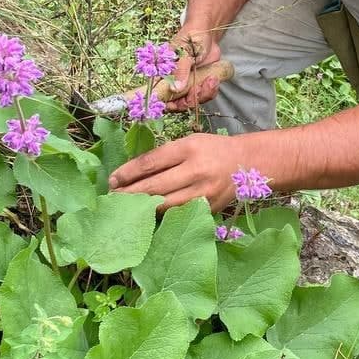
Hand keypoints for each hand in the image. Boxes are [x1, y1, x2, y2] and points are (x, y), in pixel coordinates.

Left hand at [109, 132, 245, 211]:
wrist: (246, 163)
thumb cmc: (211, 150)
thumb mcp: (189, 142)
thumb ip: (164, 155)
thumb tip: (132, 173)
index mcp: (188, 148)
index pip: (151, 162)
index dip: (128, 172)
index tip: (112, 180)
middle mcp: (196, 171)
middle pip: (155, 186)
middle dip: (130, 193)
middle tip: (112, 197)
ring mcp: (204, 193)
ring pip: (166, 205)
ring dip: (143, 208)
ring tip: (125, 208)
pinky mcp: (209, 209)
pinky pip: (180, 214)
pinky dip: (162, 215)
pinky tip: (148, 216)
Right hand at [164, 26, 222, 111]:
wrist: (207, 33)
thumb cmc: (192, 37)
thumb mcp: (185, 52)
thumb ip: (180, 70)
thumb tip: (175, 88)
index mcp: (163, 74)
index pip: (159, 95)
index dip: (166, 104)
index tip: (177, 103)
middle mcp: (173, 82)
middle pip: (178, 103)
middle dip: (191, 99)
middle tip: (200, 88)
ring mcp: (187, 85)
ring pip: (192, 101)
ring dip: (203, 94)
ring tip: (212, 79)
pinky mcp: (199, 84)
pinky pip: (204, 95)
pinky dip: (210, 90)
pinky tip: (214, 79)